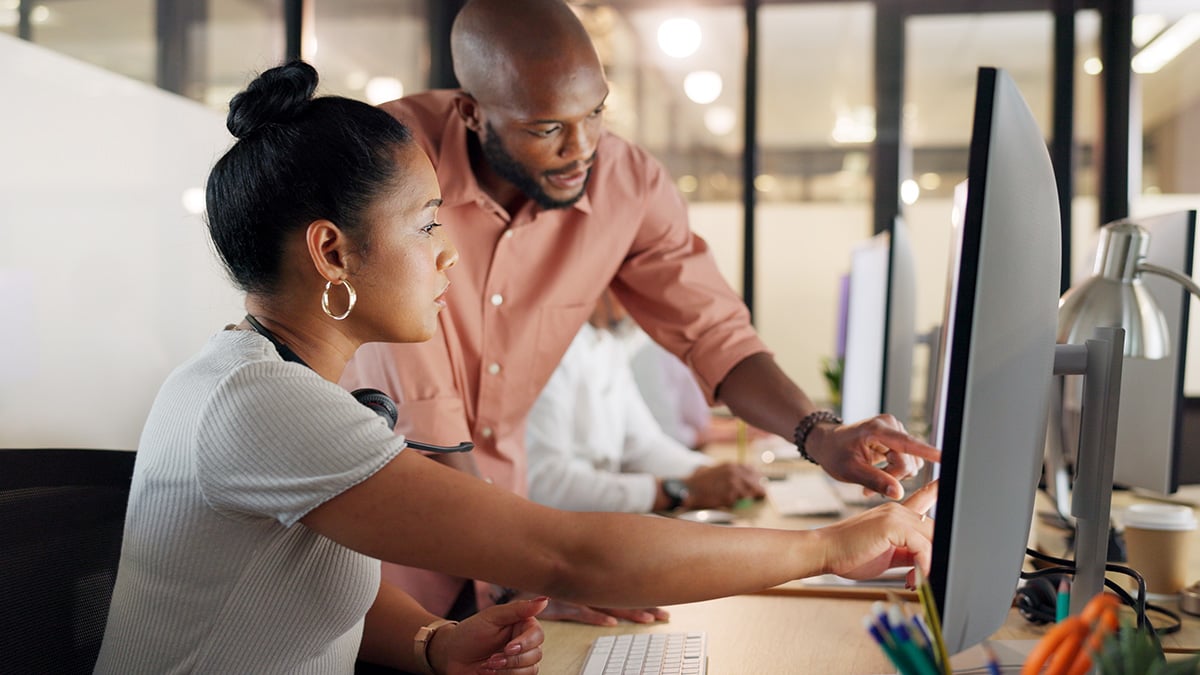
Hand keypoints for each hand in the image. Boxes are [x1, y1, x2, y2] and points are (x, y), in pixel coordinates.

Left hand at [431, 596, 547, 674]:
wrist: (451, 656)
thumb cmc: (469, 633)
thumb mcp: (492, 616)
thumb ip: (518, 609)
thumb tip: (544, 600)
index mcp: (522, 625)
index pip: (538, 635)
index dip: (525, 643)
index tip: (509, 648)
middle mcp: (525, 643)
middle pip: (536, 655)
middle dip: (512, 660)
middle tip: (492, 658)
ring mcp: (520, 660)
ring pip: (531, 670)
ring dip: (508, 670)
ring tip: (488, 665)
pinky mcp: (513, 674)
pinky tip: (489, 671)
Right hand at [505, 590, 668, 625]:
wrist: (525, 579)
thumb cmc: (552, 576)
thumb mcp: (576, 577)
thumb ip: (594, 576)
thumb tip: (613, 578)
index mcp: (599, 582)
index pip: (628, 590)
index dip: (648, 596)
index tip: (666, 604)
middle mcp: (593, 589)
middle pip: (626, 598)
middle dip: (647, 606)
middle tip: (666, 615)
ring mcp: (581, 597)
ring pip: (611, 605)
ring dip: (630, 612)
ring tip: (649, 619)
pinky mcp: (566, 606)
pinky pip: (584, 612)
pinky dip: (598, 617)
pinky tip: (612, 622)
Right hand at [684, 463, 764, 508]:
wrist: (689, 488)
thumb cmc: (702, 480)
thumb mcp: (718, 469)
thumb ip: (732, 471)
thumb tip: (749, 478)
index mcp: (732, 465)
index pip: (754, 471)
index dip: (757, 479)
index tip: (759, 485)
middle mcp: (734, 473)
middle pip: (756, 484)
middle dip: (758, 491)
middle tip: (760, 496)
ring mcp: (732, 484)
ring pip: (749, 495)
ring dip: (745, 498)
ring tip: (737, 499)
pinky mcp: (729, 496)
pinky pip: (737, 502)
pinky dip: (733, 503)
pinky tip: (724, 501)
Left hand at [806, 414, 940, 499]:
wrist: (827, 443)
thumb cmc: (834, 453)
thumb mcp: (850, 471)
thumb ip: (875, 481)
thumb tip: (898, 492)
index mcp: (877, 429)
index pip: (907, 443)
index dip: (927, 452)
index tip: (945, 457)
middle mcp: (891, 426)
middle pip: (909, 461)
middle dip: (893, 477)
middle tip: (870, 489)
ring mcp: (896, 431)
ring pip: (911, 463)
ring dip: (894, 476)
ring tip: (872, 481)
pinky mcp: (898, 439)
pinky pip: (907, 462)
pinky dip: (894, 472)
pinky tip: (878, 475)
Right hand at [815, 480, 937, 584]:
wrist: (824, 551)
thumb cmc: (848, 553)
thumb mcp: (886, 554)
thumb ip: (907, 553)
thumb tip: (926, 561)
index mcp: (896, 514)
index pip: (925, 497)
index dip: (939, 490)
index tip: (949, 483)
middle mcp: (898, 509)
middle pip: (935, 529)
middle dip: (934, 557)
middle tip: (921, 580)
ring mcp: (895, 515)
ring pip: (932, 538)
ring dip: (928, 566)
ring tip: (914, 582)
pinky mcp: (892, 525)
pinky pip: (922, 546)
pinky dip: (922, 566)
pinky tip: (911, 578)